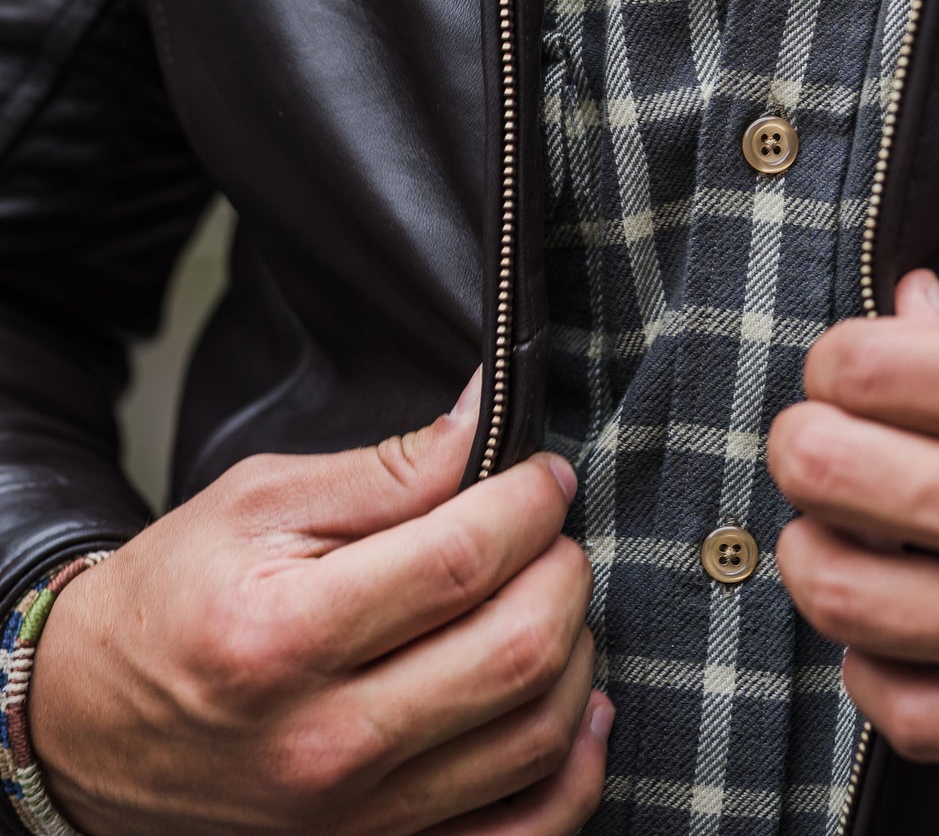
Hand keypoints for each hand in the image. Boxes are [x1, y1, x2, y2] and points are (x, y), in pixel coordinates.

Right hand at [28, 372, 611, 834]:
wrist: (88, 730)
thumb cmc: (176, 599)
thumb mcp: (257, 503)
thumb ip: (385, 469)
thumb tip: (484, 418)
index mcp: (285, 636)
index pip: (462, 561)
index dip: (529, 502)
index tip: (543, 472)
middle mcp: (325, 744)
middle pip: (517, 651)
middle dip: (563, 568)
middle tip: (550, 529)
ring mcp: (356, 821)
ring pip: (536, 735)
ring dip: (576, 650)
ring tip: (550, 596)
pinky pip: (524, 833)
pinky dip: (573, 768)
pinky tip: (574, 705)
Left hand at [768, 271, 938, 782]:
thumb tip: (911, 311)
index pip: (871, 366)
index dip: (837, 358)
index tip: (851, 368)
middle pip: (830, 467)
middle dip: (803, 437)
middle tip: (824, 437)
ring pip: (841, 589)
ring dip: (815, 545)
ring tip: (842, 526)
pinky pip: (904, 711)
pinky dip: (870, 662)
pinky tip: (891, 624)